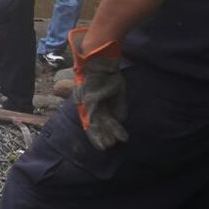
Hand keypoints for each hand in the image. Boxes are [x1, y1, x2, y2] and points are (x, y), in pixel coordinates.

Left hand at [69, 28, 128, 150]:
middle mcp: (89, 103)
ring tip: (108, 144)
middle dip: (101, 136)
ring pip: (94, 120)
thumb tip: (121, 120)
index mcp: (95, 103)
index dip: (104, 133)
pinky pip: (93, 110)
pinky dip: (98, 120)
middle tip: (107, 148)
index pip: (99, 121)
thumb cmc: (109, 74)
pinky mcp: (88, 95)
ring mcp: (87, 99)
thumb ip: (117, 106)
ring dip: (101, 132)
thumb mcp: (116, 92)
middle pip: (95, 123)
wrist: (102, 59)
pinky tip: (101, 127)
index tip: (111, 144)